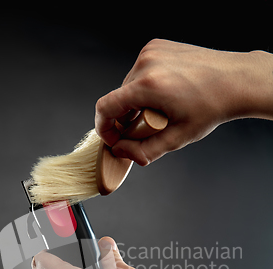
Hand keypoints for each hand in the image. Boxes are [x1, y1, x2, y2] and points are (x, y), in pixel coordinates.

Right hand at [95, 39, 271, 165]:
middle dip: (126, 117)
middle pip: (118, 98)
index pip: (105, 107)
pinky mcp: (157, 46)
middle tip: (148, 127)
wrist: (235, 81)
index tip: (112, 139)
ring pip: (128, 85)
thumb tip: (122, 152)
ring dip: (136, 101)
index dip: (103, 128)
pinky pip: (139, 72)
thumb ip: (144, 150)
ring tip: (160, 109)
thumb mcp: (177, 138)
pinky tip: (164, 93)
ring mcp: (151, 51)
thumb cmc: (212, 107)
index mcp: (149, 86)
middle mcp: (146, 63)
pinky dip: (145, 86)